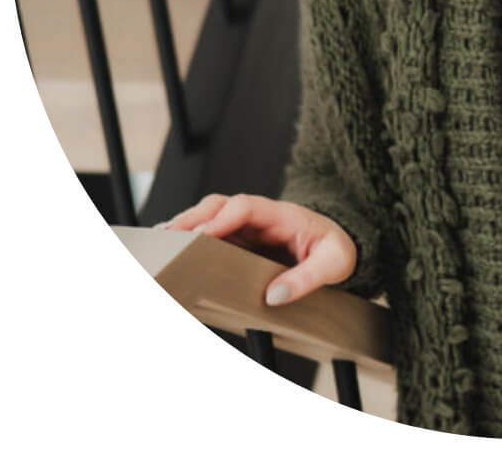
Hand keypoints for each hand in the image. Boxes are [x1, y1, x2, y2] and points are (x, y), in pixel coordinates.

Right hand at [161, 194, 357, 306]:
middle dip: (192, 218)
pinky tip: (175, 254)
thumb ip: (308, 277)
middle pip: (219, 206)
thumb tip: (275, 295)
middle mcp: (260, 217)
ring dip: (185, 227)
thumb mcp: (334, 263)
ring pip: (210, 218)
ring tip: (162, 245)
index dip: (221, 218)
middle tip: (168, 237)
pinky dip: (191, 241)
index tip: (201, 235)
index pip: (246, 207)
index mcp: (282, 215)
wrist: (340, 245)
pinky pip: (213, 237)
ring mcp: (249, 229)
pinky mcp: (241, 243)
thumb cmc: (336, 249)